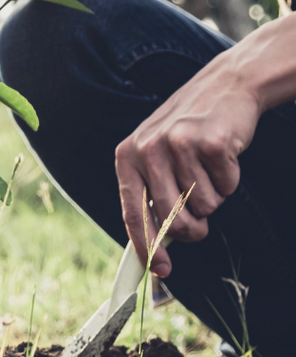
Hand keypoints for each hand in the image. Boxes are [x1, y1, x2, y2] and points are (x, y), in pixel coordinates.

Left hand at [115, 57, 258, 277]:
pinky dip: (230, 180)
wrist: (224, 86)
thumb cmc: (188, 131)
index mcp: (126, 157)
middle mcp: (147, 149)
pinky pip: (226, 187)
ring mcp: (178, 144)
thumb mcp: (155, 156)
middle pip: (173, 217)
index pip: (132, 213)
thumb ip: (150, 194)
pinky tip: (223, 156)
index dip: (147, 246)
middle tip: (201, 223)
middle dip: (192, 229)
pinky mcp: (210, 142)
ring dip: (213, 198)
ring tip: (208, 170)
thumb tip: (154, 246)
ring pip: (203, 205)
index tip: (161, 269)